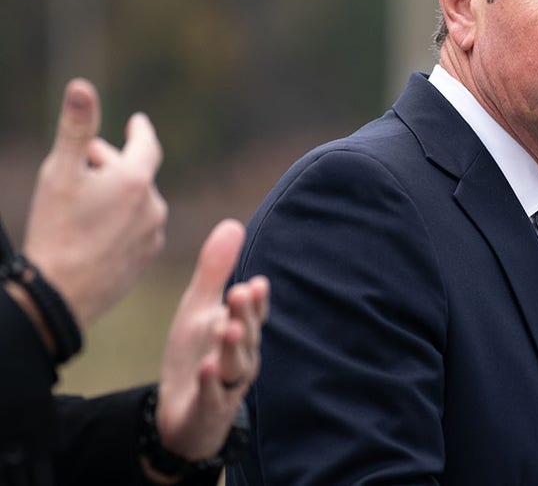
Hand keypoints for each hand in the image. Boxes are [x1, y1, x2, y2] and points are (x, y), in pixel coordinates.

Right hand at [23, 78, 167, 326]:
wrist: (60, 296)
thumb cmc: (56, 229)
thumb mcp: (59, 172)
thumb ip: (75, 127)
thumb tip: (82, 84)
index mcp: (136, 180)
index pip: (147, 144)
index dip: (140, 131)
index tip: (137, 122)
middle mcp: (153, 206)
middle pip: (136, 173)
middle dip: (112, 163)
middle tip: (84, 159)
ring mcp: (153, 235)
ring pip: (137, 202)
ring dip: (117, 193)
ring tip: (87, 198)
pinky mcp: (146, 259)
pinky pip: (137, 229)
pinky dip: (122, 220)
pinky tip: (98, 228)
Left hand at [156, 219, 269, 460]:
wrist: (182, 414)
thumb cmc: (196, 354)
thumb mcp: (199, 309)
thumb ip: (216, 270)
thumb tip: (233, 223)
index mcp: (239, 330)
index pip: (253, 312)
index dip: (255, 301)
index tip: (253, 283)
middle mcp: (240, 356)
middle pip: (248, 334)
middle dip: (245, 314)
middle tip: (239, 294)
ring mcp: (227, 384)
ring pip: (236, 365)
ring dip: (232, 347)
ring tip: (226, 330)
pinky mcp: (209, 409)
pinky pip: (213, 396)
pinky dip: (210, 384)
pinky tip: (205, 370)